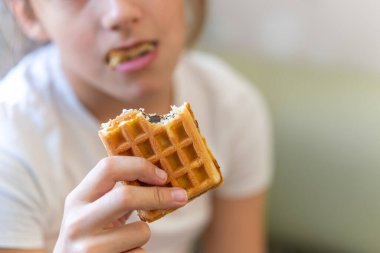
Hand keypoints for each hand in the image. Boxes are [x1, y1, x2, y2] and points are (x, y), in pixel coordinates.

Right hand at [53, 156, 187, 252]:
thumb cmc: (93, 235)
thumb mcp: (96, 210)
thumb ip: (118, 193)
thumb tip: (164, 177)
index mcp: (78, 199)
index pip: (108, 168)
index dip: (139, 166)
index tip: (163, 175)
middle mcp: (78, 222)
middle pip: (126, 196)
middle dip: (159, 195)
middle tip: (181, 196)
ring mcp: (87, 248)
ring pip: (141, 231)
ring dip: (144, 234)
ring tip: (126, 241)